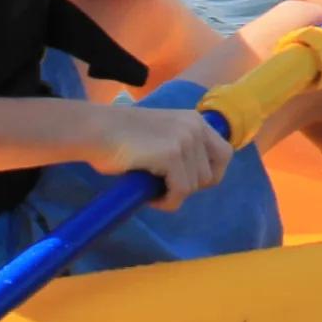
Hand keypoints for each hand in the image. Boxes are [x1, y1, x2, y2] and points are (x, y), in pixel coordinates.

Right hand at [87, 104, 232, 209]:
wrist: (97, 131)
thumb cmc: (122, 137)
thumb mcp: (164, 135)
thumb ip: (183, 148)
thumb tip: (199, 179)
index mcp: (195, 120)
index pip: (225, 154)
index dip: (209, 174)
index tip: (186, 181)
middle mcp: (195, 126)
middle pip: (211, 175)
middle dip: (189, 186)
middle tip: (164, 185)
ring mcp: (185, 139)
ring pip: (194, 186)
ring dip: (174, 194)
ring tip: (152, 187)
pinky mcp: (172, 154)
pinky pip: (180, 192)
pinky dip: (166, 201)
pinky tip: (150, 195)